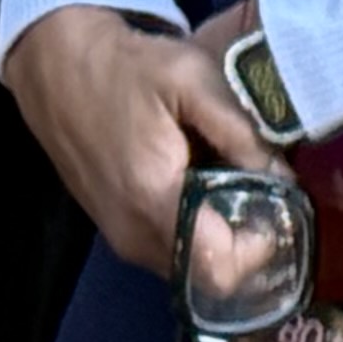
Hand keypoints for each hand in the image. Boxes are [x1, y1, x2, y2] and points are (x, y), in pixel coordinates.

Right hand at [2, 4, 270, 274]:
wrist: (57, 65)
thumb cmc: (127, 67)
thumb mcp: (192, 79)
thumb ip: (239, 132)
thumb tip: (285, 179)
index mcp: (154, 202)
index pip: (219, 272)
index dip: (260, 250)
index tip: (280, 207)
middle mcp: (135, 237)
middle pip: (208, 276)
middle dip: (246, 242)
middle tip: (268, 195)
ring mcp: (121, 238)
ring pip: (189, 266)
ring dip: (221, 236)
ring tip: (239, 183)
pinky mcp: (115, 230)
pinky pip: (169, 249)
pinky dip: (195, 228)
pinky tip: (204, 183)